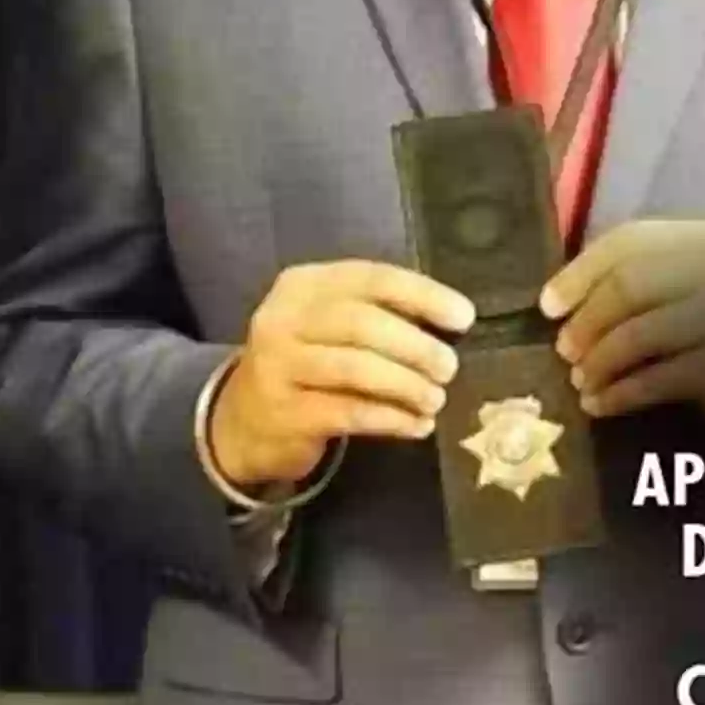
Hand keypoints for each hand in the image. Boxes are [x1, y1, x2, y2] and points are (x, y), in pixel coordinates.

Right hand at [209, 259, 474, 488]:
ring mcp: (279, 366)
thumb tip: (449, 323)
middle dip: (417, 347)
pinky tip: (417, 425)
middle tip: (449, 368)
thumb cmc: (305, 363)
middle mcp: (284, 318)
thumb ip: (378, 315)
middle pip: (364, 324)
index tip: (464, 317)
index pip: (373, 278)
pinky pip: (349, 412)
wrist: (241, 421)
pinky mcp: (284, 414)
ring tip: (436, 399)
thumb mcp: (329, 325)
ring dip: (407, 385)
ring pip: (356, 369)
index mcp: (304, 284)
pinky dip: (391, 418)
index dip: (423, 296)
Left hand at [539, 219, 704, 428]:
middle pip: (628, 286)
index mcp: (698, 240)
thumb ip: (639, 279)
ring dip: (598, 361)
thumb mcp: (688, 284)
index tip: (547, 305)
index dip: (580, 272)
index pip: (628, 242)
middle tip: (564, 351)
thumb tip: (559, 302)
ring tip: (580, 382)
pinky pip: (657, 380)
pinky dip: (620, 395)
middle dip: (586, 321)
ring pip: (638, 335)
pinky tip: (601, 406)